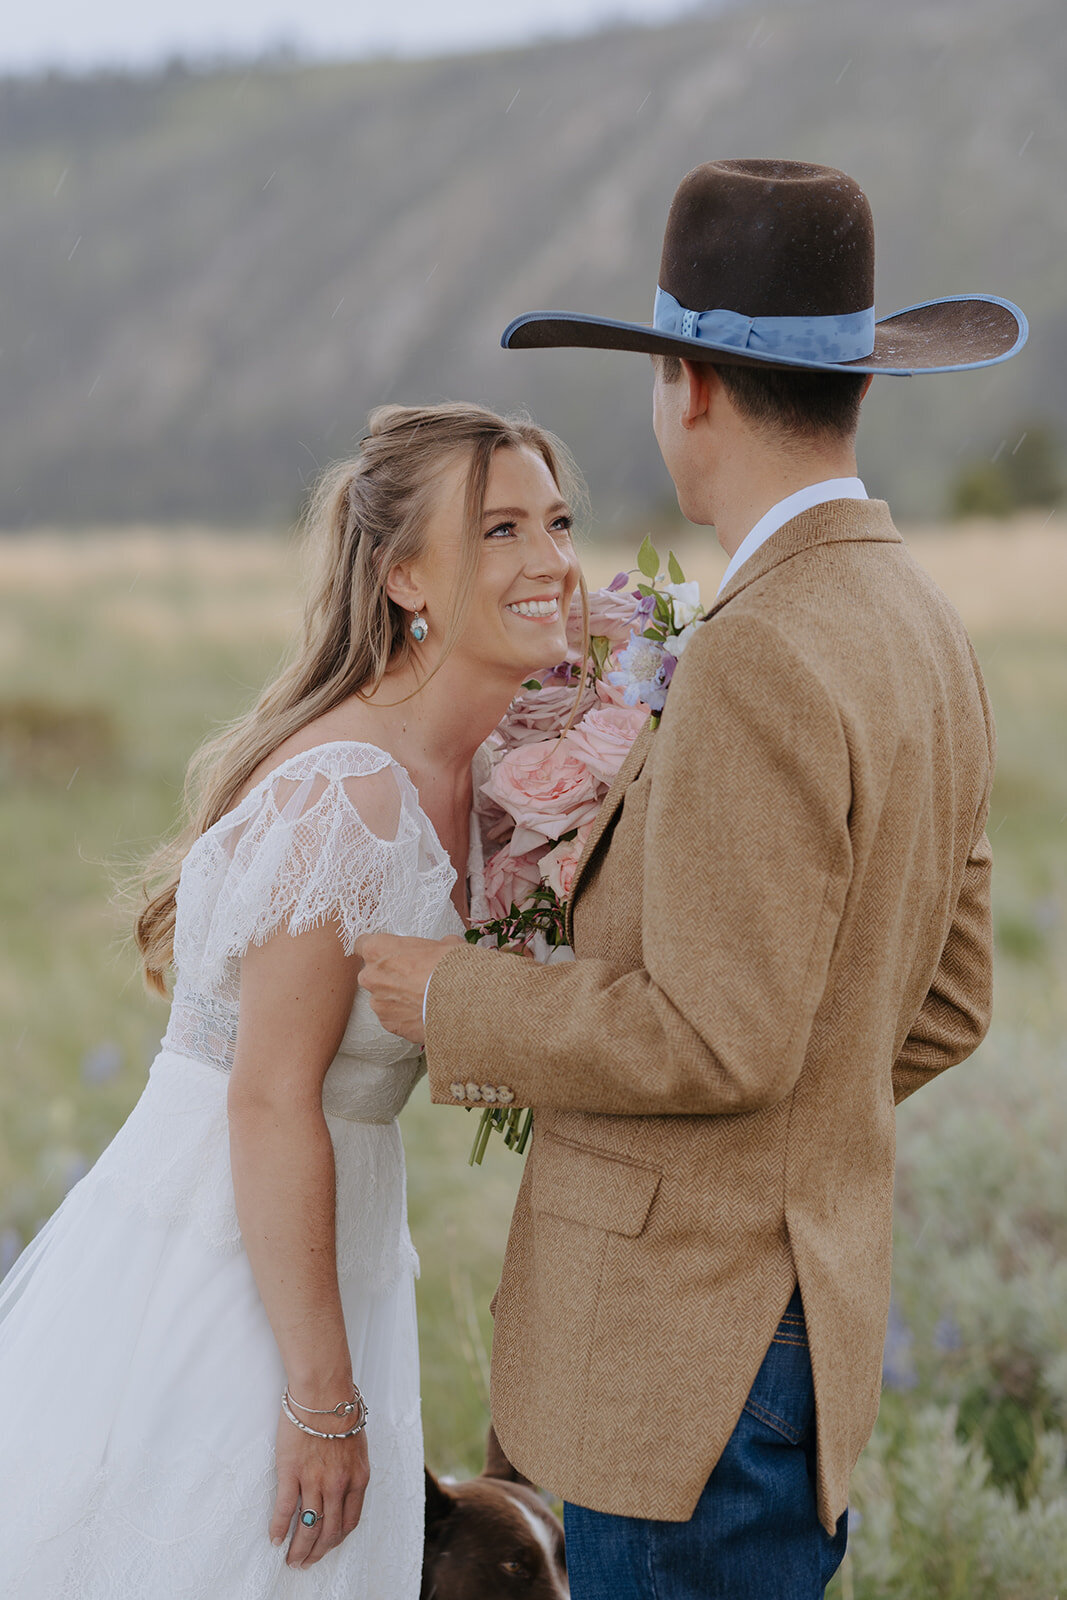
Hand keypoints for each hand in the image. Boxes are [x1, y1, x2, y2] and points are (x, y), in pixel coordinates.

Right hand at [270, 1407, 369, 1568]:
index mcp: (357, 1479)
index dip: (336, 1540)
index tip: (327, 1548)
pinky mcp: (291, 1472)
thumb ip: (351, 1471)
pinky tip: (274, 1539)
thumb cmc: (341, 1413)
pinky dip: (278, 1528)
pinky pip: (284, 1509)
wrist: (324, 1392)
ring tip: (291, 1559)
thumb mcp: (357, 1446)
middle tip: (305, 1563)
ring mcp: (314, 1480)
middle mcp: (338, 1485)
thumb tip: (344, 1490)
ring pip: (307, 1526)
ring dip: (298, 1548)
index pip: (349, 1522)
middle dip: (317, 1553)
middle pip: (328, 1531)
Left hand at [354, 933, 465, 1043]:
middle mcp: (371, 976)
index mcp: (378, 949)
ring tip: (423, 998)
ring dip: (398, 998)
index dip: (378, 949)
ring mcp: (378, 1003)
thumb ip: (430, 947)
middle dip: (389, 975)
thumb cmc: (449, 968)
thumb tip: (442, 948)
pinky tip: (424, 1011)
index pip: (362, 944)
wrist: (461, 1001)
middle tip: (414, 976)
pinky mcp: (389, 1024)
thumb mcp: (443, 944)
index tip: (387, 952)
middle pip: (372, 974)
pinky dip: (405, 1016)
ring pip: (383, 998)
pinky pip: (393, 1018)